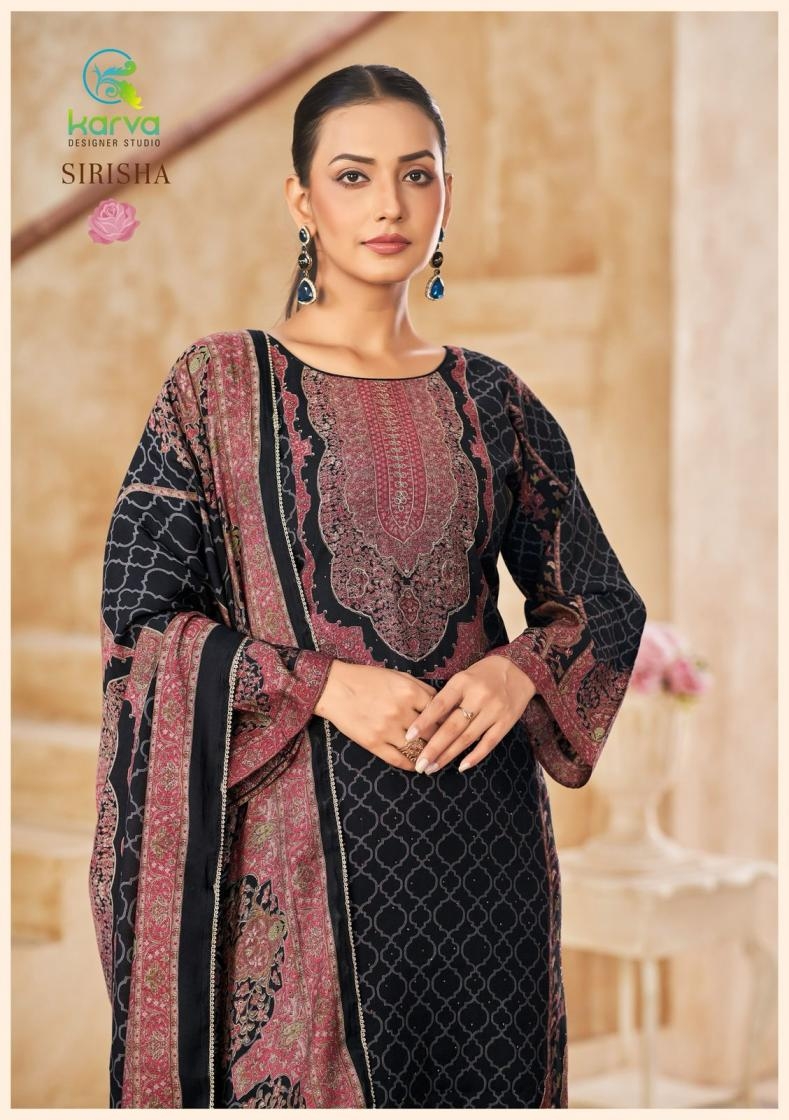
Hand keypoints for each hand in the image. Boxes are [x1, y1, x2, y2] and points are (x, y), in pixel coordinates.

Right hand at [314, 660, 437, 770]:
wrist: (335, 688)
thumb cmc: (367, 679)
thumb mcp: (398, 676)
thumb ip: (421, 689)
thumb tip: (441, 705)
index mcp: (410, 692)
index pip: (440, 713)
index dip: (448, 722)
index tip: (453, 729)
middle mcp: (401, 711)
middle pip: (432, 733)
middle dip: (441, 741)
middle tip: (448, 747)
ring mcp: (387, 729)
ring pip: (417, 749)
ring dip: (427, 755)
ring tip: (434, 759)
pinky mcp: (373, 743)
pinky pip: (399, 759)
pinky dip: (411, 765)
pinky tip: (416, 766)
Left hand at [404, 653, 535, 773]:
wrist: (519, 669)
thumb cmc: (482, 674)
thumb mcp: (462, 677)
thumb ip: (448, 697)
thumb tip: (426, 724)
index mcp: (462, 682)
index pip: (439, 705)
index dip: (424, 722)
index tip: (409, 737)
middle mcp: (478, 696)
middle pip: (452, 727)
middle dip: (434, 748)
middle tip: (419, 764)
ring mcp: (494, 710)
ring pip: (467, 737)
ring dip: (449, 755)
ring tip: (433, 768)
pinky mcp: (507, 721)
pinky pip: (489, 743)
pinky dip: (475, 756)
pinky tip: (461, 766)